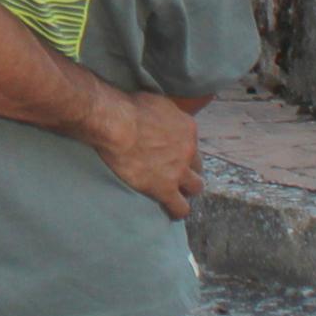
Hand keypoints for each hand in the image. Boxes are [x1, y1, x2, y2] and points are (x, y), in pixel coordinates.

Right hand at [85, 87, 202, 219]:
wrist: (118, 125)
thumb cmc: (130, 108)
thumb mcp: (156, 102)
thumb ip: (164, 113)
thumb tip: (160, 116)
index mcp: (187, 128)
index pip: (192, 144)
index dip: (183, 151)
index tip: (174, 154)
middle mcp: (188, 150)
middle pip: (197, 166)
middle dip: (190, 171)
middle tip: (178, 175)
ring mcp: (178, 171)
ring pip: (195, 187)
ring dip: (187, 190)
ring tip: (178, 194)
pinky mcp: (165, 188)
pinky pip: (180, 207)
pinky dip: (178, 210)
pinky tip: (172, 212)